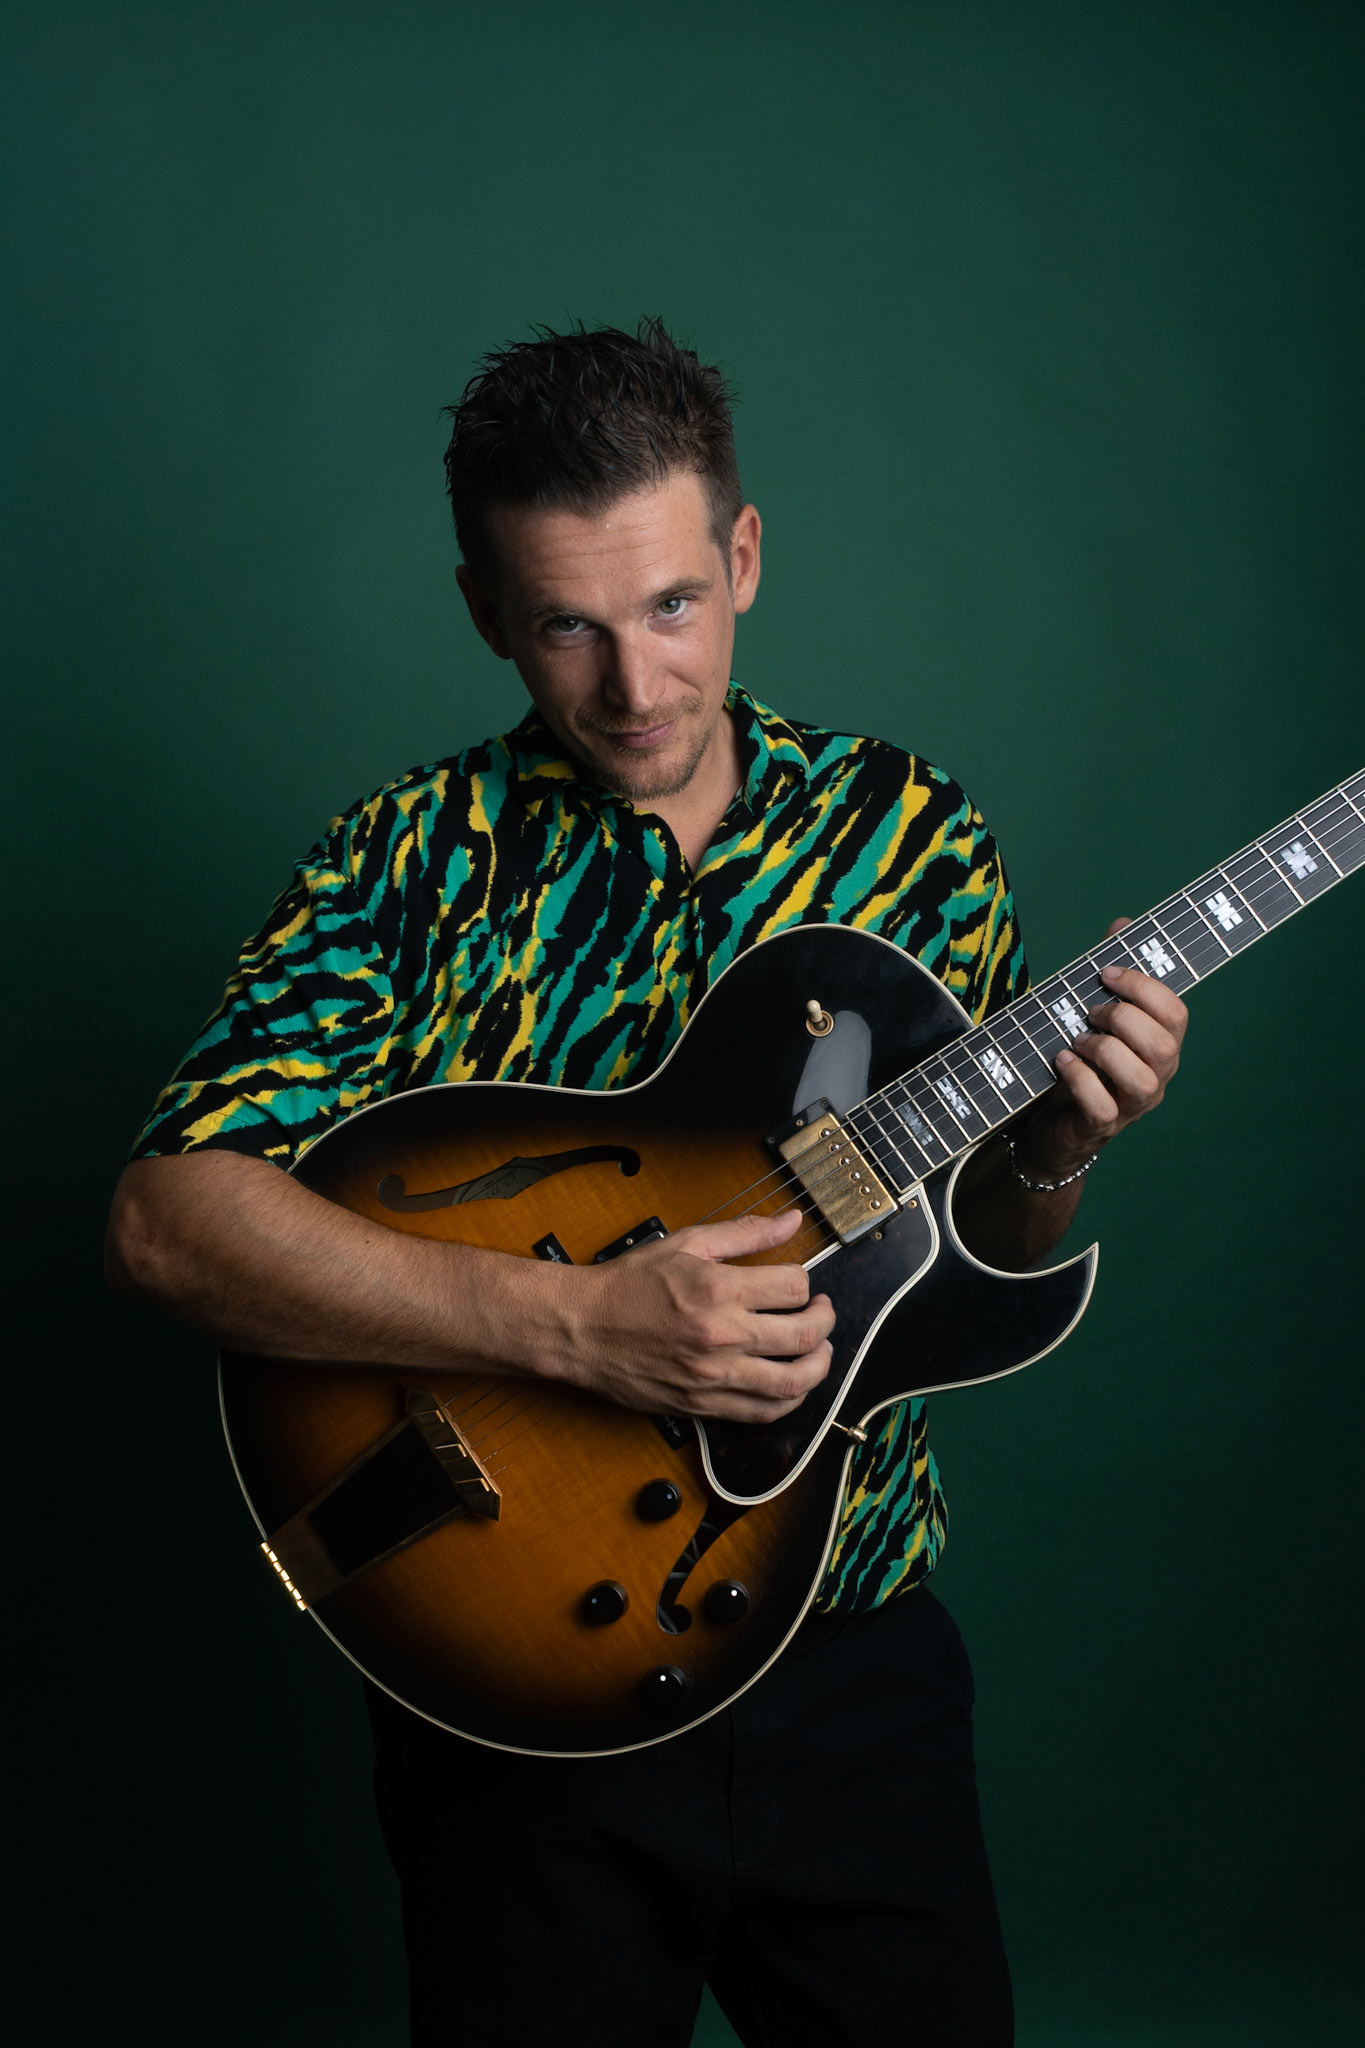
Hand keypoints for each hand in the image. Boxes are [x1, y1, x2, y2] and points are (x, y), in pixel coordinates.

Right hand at [559, 1208, 834, 1423]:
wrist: (580, 1329)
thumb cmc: (627, 1285)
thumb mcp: (686, 1244)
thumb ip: (744, 1233)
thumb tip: (791, 1220)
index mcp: (718, 1289)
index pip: (794, 1286)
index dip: (805, 1281)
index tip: (798, 1281)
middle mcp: (722, 1336)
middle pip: (805, 1335)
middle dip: (826, 1320)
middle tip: (822, 1311)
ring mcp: (714, 1376)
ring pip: (793, 1382)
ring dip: (819, 1366)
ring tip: (819, 1350)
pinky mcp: (703, 1404)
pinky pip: (763, 1412)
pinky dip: (789, 1401)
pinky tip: (791, 1383)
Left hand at [1018, 917, 1188, 1178]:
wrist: (1052, 1119)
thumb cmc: (1082, 1059)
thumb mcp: (1094, 1013)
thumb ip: (1111, 973)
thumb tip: (1124, 923)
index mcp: (1162, 1041)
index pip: (1176, 1011)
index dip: (1142, 986)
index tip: (1103, 972)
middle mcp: (1157, 1073)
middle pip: (1164, 1044)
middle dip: (1122, 1018)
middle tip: (1089, 1012)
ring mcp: (1133, 1104)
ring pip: (1141, 1079)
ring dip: (1104, 1050)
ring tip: (1078, 1040)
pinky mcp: (1103, 1125)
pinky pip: (1103, 1106)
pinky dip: (1080, 1080)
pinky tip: (1063, 1061)